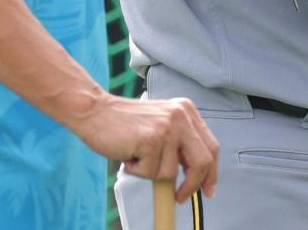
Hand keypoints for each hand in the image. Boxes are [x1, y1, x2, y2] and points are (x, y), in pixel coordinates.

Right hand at [74, 93, 218, 203]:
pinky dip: (137, 171)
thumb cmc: (125, 123)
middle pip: (202, 161)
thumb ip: (180, 143)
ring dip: (151, 172)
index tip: (208, 190)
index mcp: (186, 110)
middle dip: (192, 185)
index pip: (211, 146)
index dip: (211, 172)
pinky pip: (151, 173)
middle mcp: (181, 115)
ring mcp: (166, 127)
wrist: (96, 111)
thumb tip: (196, 176)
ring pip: (171, 172)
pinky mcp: (151, 139)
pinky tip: (129, 153)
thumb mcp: (162, 125)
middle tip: (180, 197)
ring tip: (138, 155)